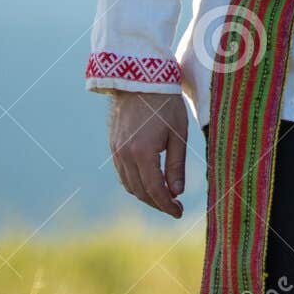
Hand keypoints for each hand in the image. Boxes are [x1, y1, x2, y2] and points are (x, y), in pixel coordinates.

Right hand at [108, 91, 188, 217]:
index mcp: (143, 153)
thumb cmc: (165, 104)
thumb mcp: (178, 134)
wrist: (139, 80)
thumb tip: (177, 192)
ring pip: (129, 185)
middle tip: (174, 206)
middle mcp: (125, 155)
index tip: (179, 212)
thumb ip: (176, 165)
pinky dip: (135, 183)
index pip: (155, 191)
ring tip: (163, 196)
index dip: (167, 206)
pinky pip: (122, 174)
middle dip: (158, 203)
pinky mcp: (114, 146)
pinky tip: (149, 182)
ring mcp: (116, 151)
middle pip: (140, 192)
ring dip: (146, 195)